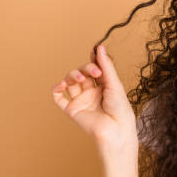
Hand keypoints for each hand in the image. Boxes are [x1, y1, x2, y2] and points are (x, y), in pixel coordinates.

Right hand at [51, 44, 137, 160]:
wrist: (116, 130)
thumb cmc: (120, 108)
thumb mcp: (114, 83)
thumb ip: (105, 65)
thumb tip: (99, 46)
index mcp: (104, 85)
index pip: (94, 67)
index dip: (92, 59)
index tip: (94, 51)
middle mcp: (92, 91)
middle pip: (82, 72)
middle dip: (85, 68)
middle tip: (94, 72)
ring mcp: (81, 100)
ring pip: (70, 82)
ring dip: (72, 76)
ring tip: (79, 79)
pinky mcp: (72, 110)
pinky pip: (59, 98)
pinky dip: (56, 89)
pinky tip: (61, 85)